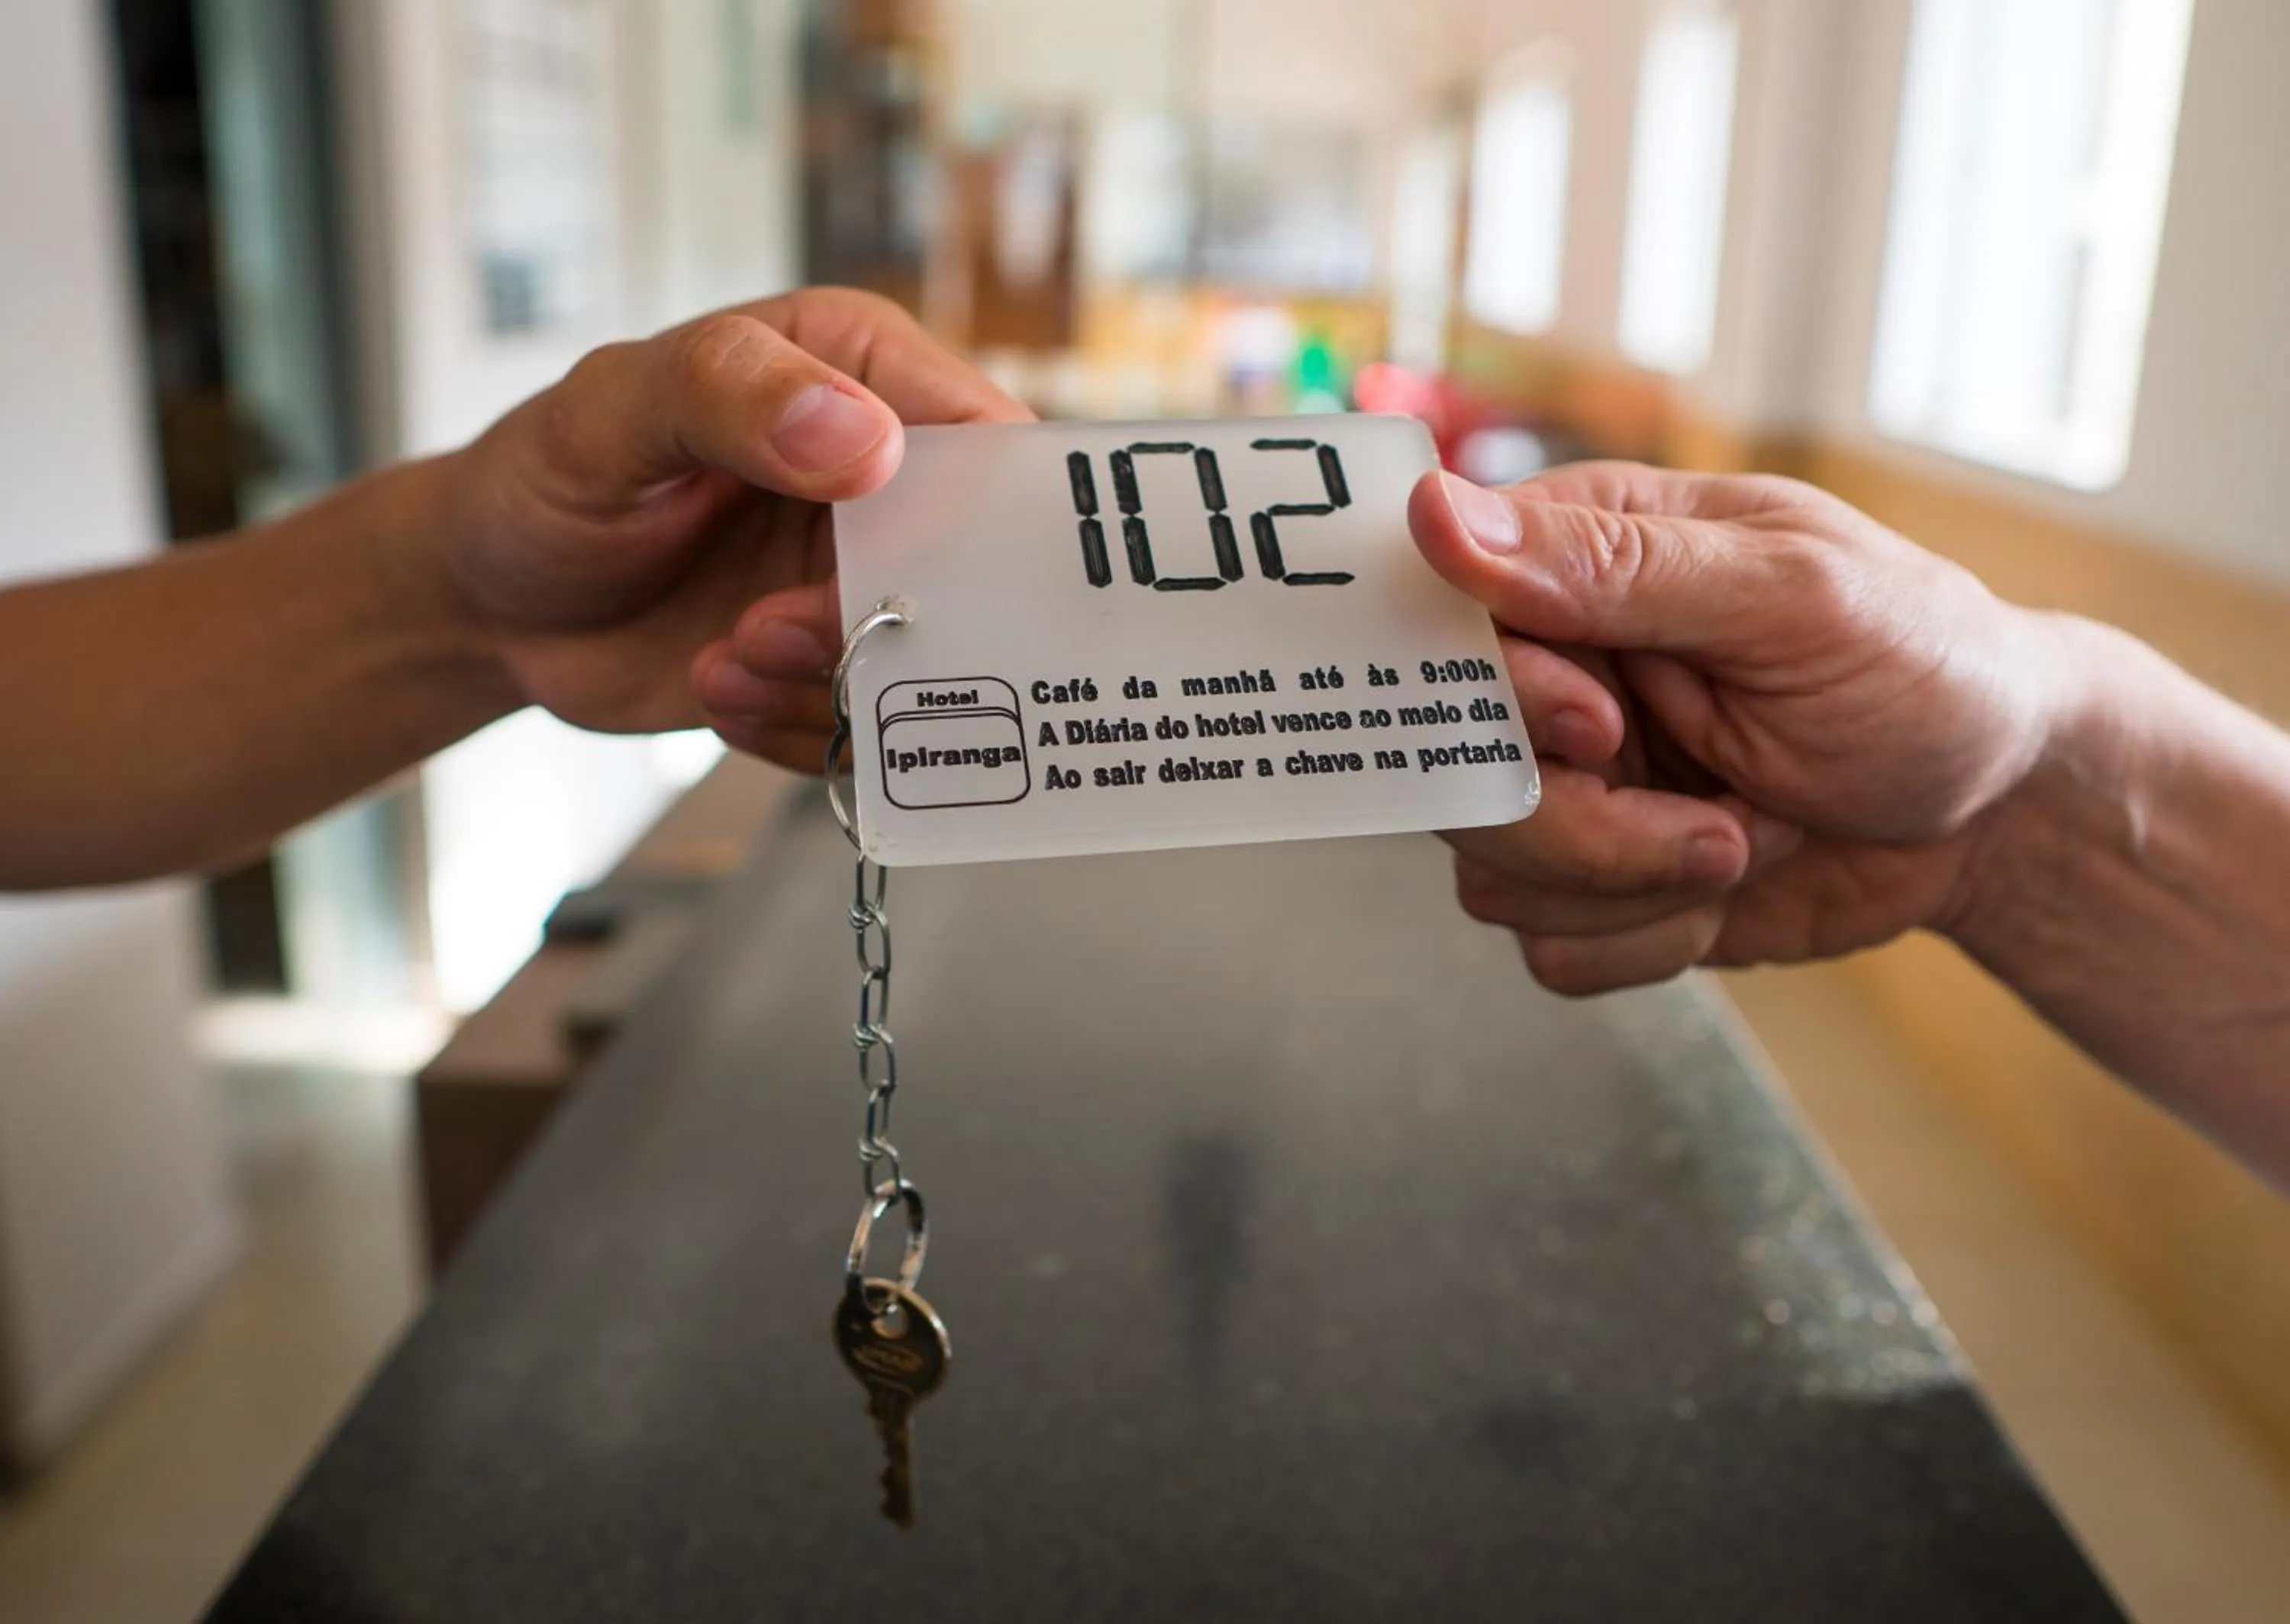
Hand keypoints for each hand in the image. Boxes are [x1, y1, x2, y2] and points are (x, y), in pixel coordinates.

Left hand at [431, 288, 1028, 771]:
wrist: (492, 603)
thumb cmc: (542, 479)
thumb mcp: (611, 412)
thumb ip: (729, 396)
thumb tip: (866, 439)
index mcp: (861, 373)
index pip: (985, 437)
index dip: (975, 517)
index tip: (904, 574)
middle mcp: (886, 479)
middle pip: (975, 571)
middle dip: (886, 623)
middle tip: (770, 630)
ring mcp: (868, 579)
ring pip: (935, 665)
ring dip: (832, 687)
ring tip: (727, 660)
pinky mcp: (841, 666)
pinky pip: (879, 728)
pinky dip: (802, 731)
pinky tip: (719, 686)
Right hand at [1412, 462, 2062, 993]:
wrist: (2001, 810)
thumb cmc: (1924, 666)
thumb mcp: (1792, 595)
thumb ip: (1615, 565)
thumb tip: (1438, 516)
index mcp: (1579, 558)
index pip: (1441, 627)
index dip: (1502, 700)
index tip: (1605, 727)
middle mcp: (1553, 669)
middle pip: (1449, 775)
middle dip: (1585, 828)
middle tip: (1719, 821)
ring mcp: (1567, 783)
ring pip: (1489, 875)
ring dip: (1631, 888)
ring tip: (1747, 838)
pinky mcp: (1592, 880)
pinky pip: (1543, 945)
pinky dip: (1643, 941)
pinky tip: (1726, 890)